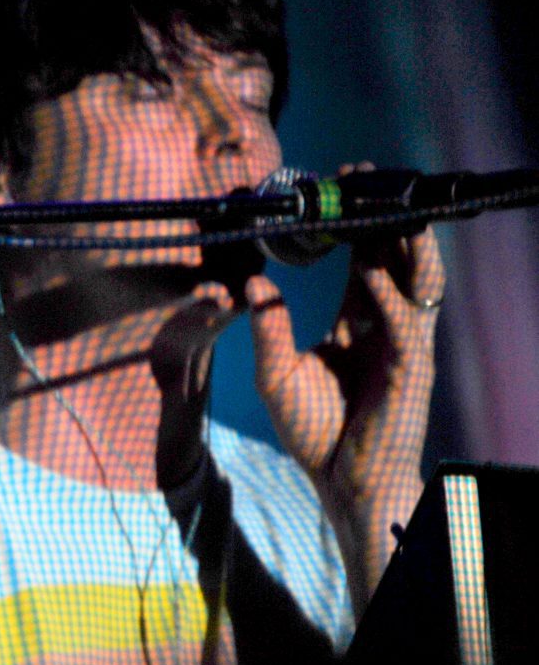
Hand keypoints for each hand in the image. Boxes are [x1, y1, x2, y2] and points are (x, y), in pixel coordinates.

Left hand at [242, 163, 445, 602]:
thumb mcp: (274, 374)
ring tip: (383, 207)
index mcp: (359, 322)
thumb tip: (249, 284)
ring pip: (415, 282)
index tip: (338, 188)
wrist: (341, 485)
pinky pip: (406, 323)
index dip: (354, 224)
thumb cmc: (315, 432)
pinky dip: (389, 293)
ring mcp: (404, 346)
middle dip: (384, 219)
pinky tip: (371, 269)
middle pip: (396, 260)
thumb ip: (266, 328)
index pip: (364, 260)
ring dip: (401, 244)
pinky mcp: (411, 371)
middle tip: (364, 180)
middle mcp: (387, 326)